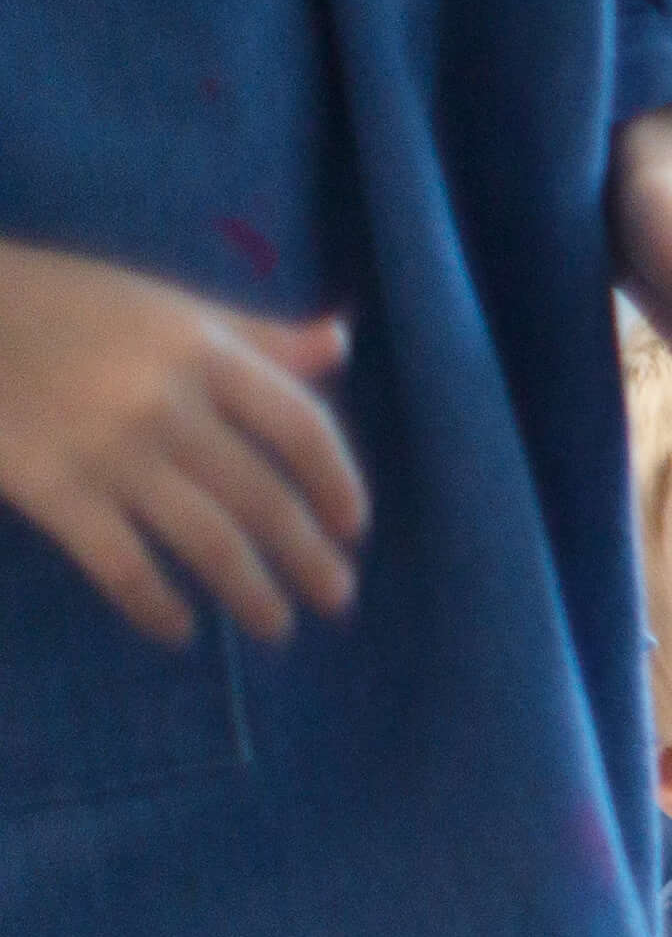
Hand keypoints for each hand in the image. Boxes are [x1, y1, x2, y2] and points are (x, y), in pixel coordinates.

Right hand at [0, 237, 362, 642]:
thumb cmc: (64, 305)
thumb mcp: (167, 306)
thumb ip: (258, 337)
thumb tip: (341, 345)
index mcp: (204, 352)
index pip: (301, 427)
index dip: (338, 482)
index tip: (352, 526)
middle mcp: (169, 404)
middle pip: (264, 498)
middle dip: (309, 558)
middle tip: (336, 597)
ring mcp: (111, 453)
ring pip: (209, 541)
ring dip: (252, 594)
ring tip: (276, 626)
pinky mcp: (53, 491)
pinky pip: (122, 566)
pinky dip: (156, 607)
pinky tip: (178, 631)